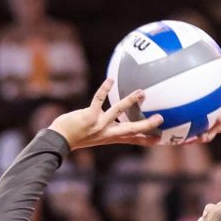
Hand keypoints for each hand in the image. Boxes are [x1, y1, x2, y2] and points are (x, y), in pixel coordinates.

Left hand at [48, 80, 162, 149]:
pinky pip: (98, 100)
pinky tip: (111, 80)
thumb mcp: (97, 134)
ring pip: (117, 112)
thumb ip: (108, 126)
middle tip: (160, 119)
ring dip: (129, 102)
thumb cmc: (77, 135)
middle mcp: (107, 133)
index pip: (133, 140)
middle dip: (146, 126)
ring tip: (141, 92)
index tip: (161, 139)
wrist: (59, 140)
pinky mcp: (88, 117)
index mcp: (111, 138)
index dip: (147, 140)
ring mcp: (98, 125)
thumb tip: (118, 115)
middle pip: (131, 130)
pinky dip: (104, 89)